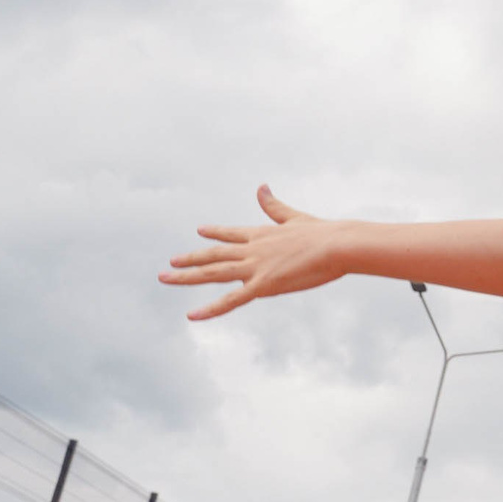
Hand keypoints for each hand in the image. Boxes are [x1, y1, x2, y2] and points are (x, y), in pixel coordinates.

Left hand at [163, 186, 348, 319]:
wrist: (337, 245)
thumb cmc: (324, 233)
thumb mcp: (294, 217)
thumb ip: (274, 206)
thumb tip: (261, 186)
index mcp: (262, 234)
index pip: (232, 234)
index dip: (215, 233)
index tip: (200, 230)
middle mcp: (252, 249)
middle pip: (213, 255)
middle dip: (190, 259)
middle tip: (169, 262)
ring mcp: (254, 267)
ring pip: (212, 273)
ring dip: (186, 276)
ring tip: (165, 276)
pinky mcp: (262, 285)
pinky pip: (230, 301)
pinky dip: (210, 309)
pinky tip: (191, 315)